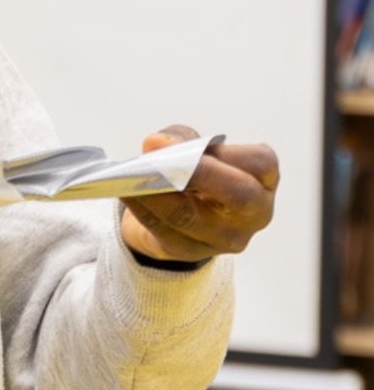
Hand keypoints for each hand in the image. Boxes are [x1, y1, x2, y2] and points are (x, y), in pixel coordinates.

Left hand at [120, 124, 278, 262]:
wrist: (182, 212)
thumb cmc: (197, 172)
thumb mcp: (195, 147)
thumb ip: (181, 138)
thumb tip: (157, 144)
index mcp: (263, 181)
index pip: (260, 163)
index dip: (223, 153)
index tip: (187, 145)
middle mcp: (253, 214)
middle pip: (236, 195)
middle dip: (197, 174)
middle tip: (161, 160)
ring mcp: (224, 238)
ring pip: (189, 216)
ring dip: (155, 193)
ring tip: (131, 176)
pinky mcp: (190, 251)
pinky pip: (162, 230)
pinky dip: (141, 208)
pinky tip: (126, 192)